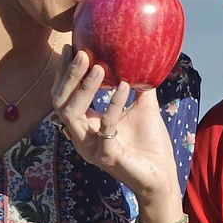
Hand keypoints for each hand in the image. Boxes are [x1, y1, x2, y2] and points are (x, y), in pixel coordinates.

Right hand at [51, 46, 180, 206]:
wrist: (162, 175)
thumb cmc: (149, 143)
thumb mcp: (142, 105)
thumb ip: (138, 83)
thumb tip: (140, 54)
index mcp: (85, 125)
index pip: (64, 96)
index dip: (64, 73)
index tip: (71, 47)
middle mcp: (81, 136)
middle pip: (60, 103)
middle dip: (68, 76)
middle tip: (82, 53)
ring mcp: (90, 148)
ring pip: (71, 115)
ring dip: (84, 88)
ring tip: (100, 66)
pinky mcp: (106, 156)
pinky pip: (104, 128)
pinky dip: (113, 105)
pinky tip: (126, 87)